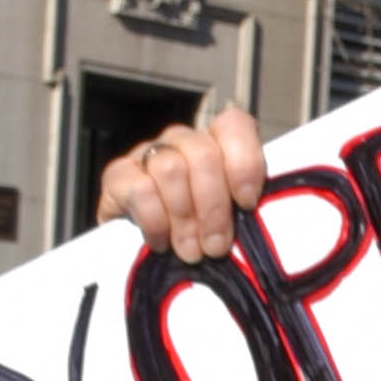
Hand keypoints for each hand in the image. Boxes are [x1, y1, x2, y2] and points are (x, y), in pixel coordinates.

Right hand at [96, 103, 265, 263]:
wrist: (138, 256)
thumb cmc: (199, 237)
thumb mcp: (232, 222)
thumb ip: (248, 209)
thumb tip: (262, 217)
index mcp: (217, 143)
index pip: (233, 124)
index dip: (244, 162)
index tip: (247, 203)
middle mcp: (183, 142)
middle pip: (203, 154)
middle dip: (213, 207)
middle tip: (216, 246)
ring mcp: (148, 154)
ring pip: (171, 168)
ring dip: (184, 217)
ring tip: (191, 252)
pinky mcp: (117, 176)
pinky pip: (139, 187)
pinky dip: (154, 220)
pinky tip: (160, 243)